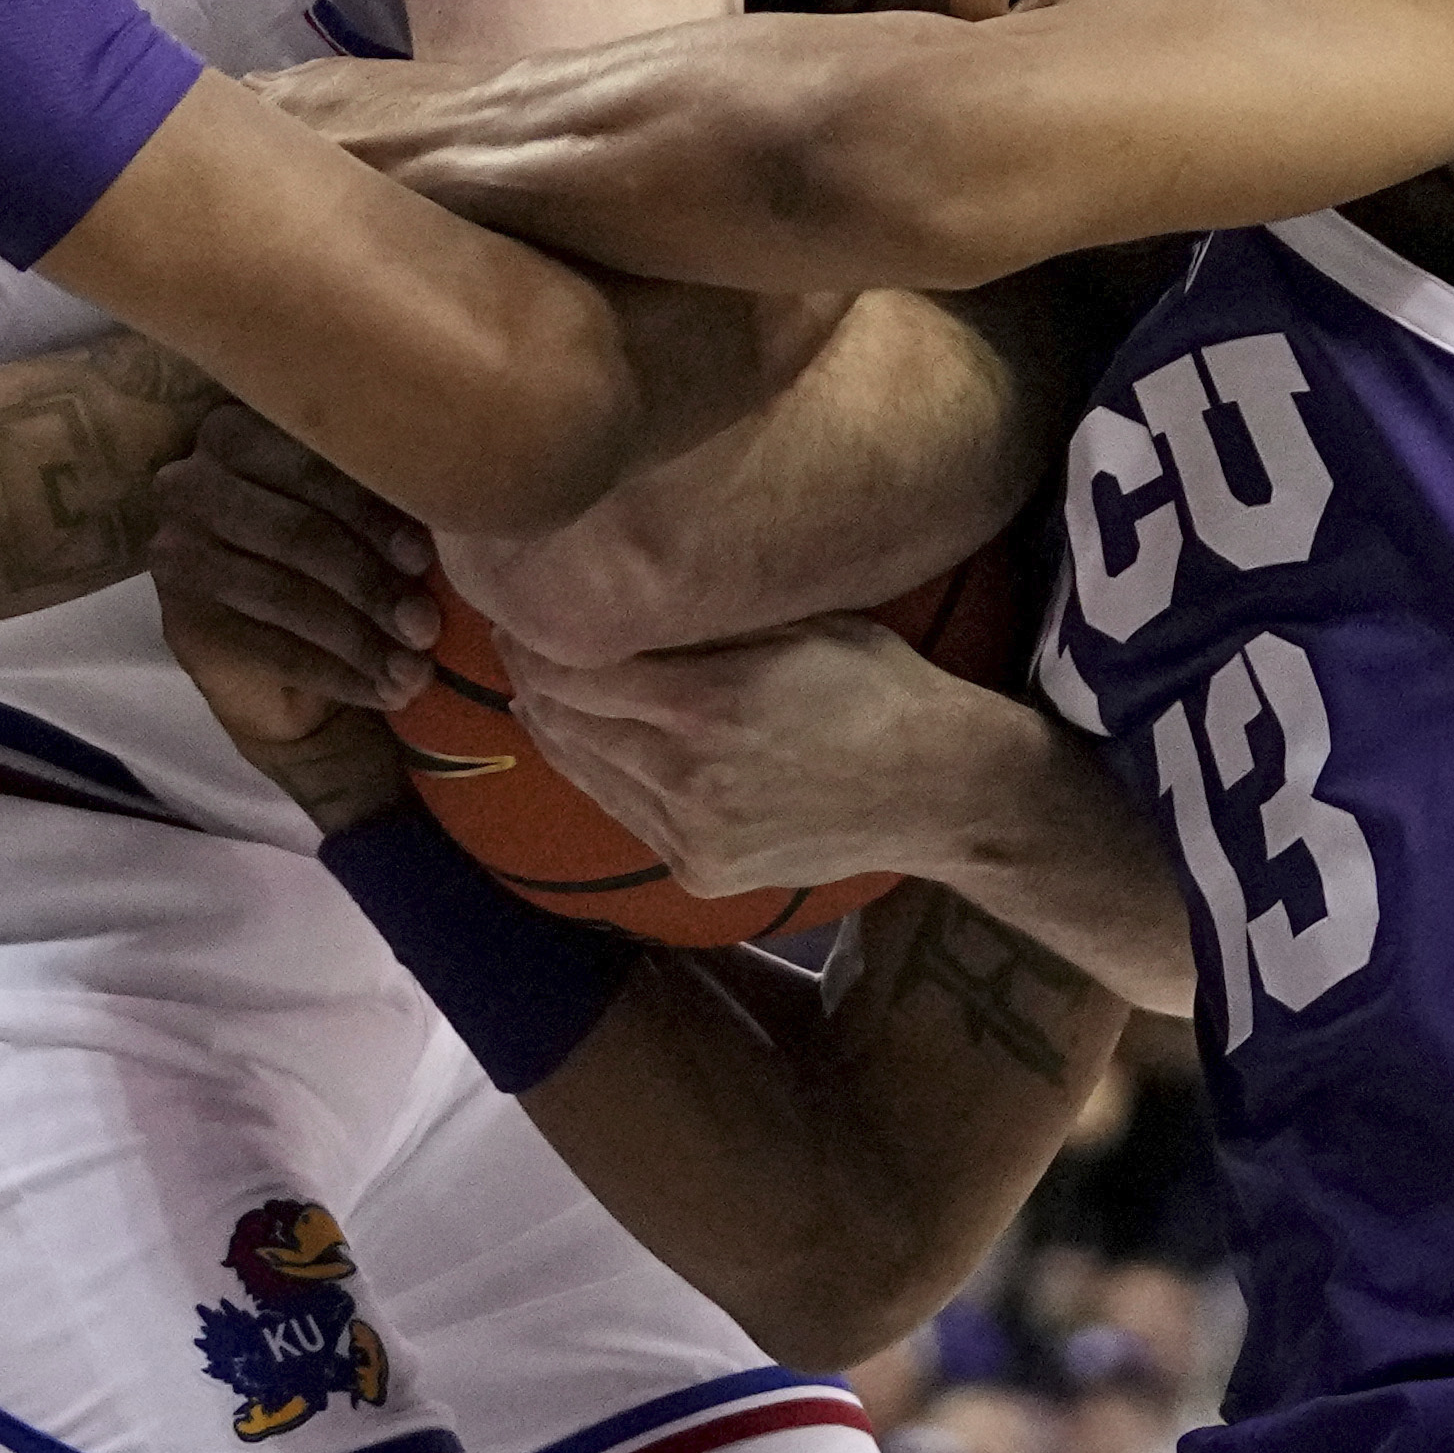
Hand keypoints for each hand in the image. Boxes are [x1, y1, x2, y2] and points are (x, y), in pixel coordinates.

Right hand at [154, 408, 436, 830]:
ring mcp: (177, 551)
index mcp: (242, 430)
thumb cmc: (337, 555)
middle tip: (426, 626)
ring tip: (416, 671)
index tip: (425, 557)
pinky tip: (386, 693)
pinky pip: (270, 650)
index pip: (313, 466)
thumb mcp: (356, 511)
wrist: (280, 653)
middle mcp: (192, 481)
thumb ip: (384, 493)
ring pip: (284, 596)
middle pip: (296, 533)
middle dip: (369, 584)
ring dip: (359, 640)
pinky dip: (337, 675)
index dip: (374, 512)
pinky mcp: (182, 620)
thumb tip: (453, 514)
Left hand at [503, 618, 1027, 895]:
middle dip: (532, 672)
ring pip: (582, 768)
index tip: (521, 601)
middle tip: (513, 633)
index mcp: (710, 702)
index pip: (576, 665)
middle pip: (565, 717)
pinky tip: (579, 739)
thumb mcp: (800, 622)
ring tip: (531, 681)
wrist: (940, 792)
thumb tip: (621, 581)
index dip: (537, 633)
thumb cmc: (879, 686)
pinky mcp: (697, 871)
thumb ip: (707, 615)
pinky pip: (617, 810)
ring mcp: (689, 833)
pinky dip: (590, 769)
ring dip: (549, 722)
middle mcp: (687, 774)